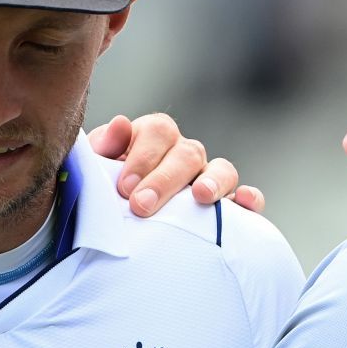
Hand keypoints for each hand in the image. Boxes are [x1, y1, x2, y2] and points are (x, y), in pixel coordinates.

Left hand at [86, 113, 264, 214]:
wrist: (116, 224)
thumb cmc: (106, 193)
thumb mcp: (96, 168)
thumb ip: (103, 147)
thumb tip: (121, 123)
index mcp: (154, 137)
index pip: (158, 131)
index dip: (143, 157)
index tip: (124, 187)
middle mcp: (185, 154)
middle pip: (188, 153)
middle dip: (165, 179)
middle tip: (142, 205)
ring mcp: (210, 177)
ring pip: (223, 169)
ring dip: (214, 181)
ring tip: (201, 198)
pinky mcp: (228, 204)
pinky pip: (247, 197)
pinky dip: (250, 198)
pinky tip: (244, 203)